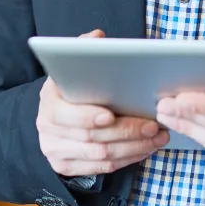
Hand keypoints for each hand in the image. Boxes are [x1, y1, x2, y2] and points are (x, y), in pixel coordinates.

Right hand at [37, 29, 170, 176]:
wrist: (52, 117)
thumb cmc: (70, 89)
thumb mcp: (71, 68)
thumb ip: (83, 50)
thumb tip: (97, 37)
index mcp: (48, 101)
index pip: (64, 115)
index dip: (87, 117)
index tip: (110, 115)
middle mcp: (47, 129)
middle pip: (90, 138)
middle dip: (125, 132)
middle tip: (152, 125)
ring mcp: (56, 151)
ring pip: (100, 156)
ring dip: (133, 148)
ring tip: (157, 137)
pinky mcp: (67, 166)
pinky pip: (102, 168)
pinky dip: (127, 159)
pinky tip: (145, 148)